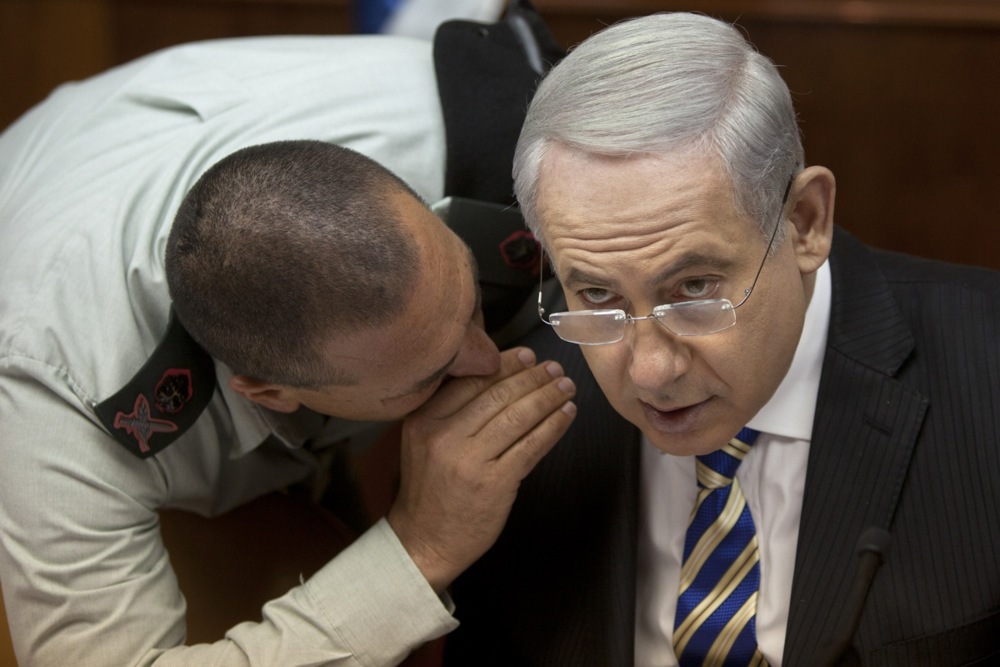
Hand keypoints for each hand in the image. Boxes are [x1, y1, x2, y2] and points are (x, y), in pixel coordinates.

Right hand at [386, 347, 575, 591]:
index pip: (471, 381)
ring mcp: (470, 460)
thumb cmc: (430, 490)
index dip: (504, 364)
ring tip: (566, 387)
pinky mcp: (495, 483)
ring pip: (518, 416)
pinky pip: (531, 445)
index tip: (527, 356)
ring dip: (548, 397)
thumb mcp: (423, 442)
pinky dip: (553, 426)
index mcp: (424, 420)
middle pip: (498, 394)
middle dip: (532, 377)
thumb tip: (498, 376)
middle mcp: (444, 436)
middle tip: (555, 368)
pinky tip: (566, 414)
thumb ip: (451, 411)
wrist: (424, 542)